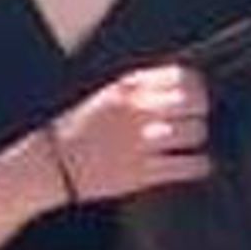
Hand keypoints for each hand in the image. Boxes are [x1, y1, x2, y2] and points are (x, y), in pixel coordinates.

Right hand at [52, 63, 212, 202]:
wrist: (50, 165)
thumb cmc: (80, 129)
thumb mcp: (109, 95)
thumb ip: (144, 88)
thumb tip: (185, 86)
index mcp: (130, 88)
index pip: (183, 77)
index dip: (196, 87)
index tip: (197, 96)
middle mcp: (138, 111)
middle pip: (195, 103)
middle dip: (199, 112)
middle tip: (195, 120)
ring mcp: (141, 142)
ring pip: (195, 132)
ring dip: (198, 138)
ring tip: (192, 143)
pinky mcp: (141, 172)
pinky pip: (187, 165)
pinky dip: (199, 165)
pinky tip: (198, 164)